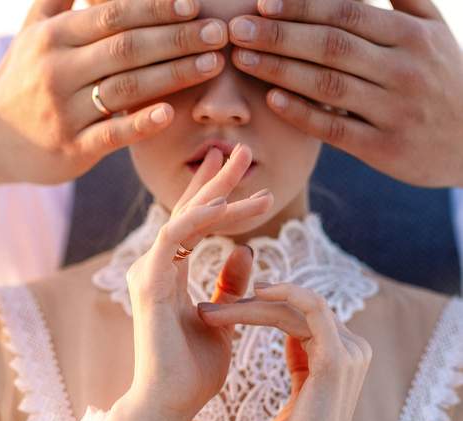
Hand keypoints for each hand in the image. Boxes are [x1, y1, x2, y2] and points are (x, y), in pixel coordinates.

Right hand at [0, 0, 227, 193]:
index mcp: (54, 36)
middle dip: (177, 38)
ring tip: (212, 65)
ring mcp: (66, 111)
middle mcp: (59, 69)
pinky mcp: (73, 148)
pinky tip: (169, 114)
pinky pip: (112, 134)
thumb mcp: (36, 32)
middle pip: (127, 48)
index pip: (114, 15)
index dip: (156, 8)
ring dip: (173, 75)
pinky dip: (140, 123)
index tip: (194, 6)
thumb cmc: (26, 81)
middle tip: (219, 33)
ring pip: (126, 88)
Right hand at [104, 145, 273, 420]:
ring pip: (183, 218)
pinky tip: (224, 204)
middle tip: (241, 150)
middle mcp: (157, 266)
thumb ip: (230, 283)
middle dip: (215, 180)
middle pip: (188, 212)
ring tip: (242, 164)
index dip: (215, 196)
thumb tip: (245, 249)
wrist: (170, 404)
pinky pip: (173, 240)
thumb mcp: (223, 316)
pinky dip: (198, 219)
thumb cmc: (193, 367)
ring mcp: (149, 273)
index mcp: (172, 272)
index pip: (194, 224)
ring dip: (214, 192)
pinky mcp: (148, 284)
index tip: (238, 174)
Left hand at [198, 282, 369, 420]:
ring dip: (249, 306)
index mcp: (340, 352)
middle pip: (293, 309)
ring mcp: (348, 350)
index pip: (297, 315)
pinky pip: (312, 309)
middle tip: (206, 312)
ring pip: (294, 307)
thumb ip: (302, 358)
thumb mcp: (300, 387)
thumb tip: (292, 336)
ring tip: (211, 315)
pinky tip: (257, 293)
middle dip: (246, 306)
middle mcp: (350, 346)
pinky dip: (286, 294)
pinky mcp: (337, 358)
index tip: (223, 311)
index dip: (259, 308)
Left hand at [228, 0, 462, 187]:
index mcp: (410, 36)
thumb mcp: (435, 35)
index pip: (345, 13)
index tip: (261, 2)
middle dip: (279, 35)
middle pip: (330, 46)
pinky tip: (273, 100)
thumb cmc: (445, 82)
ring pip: (328, 85)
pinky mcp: (382, 147)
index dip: (301, 6)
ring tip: (244, 60)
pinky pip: (335, 128)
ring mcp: (391, 110)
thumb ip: (405, 0)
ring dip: (281, 71)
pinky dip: (303, 114)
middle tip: (237, 29)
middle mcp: (401, 70)